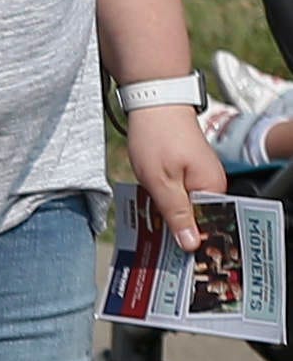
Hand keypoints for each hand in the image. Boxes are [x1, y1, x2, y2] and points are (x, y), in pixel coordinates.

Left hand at [124, 101, 226, 252]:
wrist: (153, 98)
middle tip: (157, 253)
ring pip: (184, 205)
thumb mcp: (160, 180)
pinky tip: (147, 209)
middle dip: (178, 232)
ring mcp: (198, 175)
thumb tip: (191, 244)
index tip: (177, 262)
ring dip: (167, 216)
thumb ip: (175, 212)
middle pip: (197, 217)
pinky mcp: (185, 167)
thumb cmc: (156, 136)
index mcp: (212, 188)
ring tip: (149, 235)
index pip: (209, 226)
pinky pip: (177, 192)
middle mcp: (211, 183)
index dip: (193, 243)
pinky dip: (163, 200)